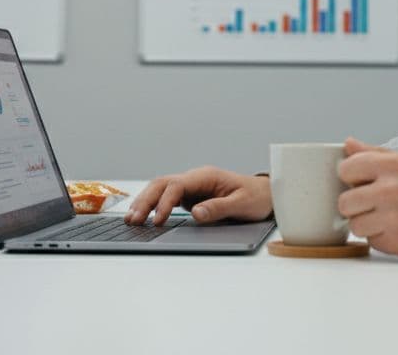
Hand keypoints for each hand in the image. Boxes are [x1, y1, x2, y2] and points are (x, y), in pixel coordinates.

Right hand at [124, 166, 272, 226]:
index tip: (158, 220)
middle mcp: (195, 178)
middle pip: (162, 184)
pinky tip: (143, 216)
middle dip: (146, 201)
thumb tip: (196, 214)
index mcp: (206, 176)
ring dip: (145, 202)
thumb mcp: (242, 204)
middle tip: (134, 220)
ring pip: (161, 189)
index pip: (177, 186)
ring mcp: (191, 186)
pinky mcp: (190, 196)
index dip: (165, 203)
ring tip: (131, 220)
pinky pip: (166, 197)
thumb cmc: (256, 197)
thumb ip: (219, 208)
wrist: (265, 194)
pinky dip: (153, 206)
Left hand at [337, 137, 397, 258]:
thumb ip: (375, 153)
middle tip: (371, 203)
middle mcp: (390, 191)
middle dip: (355, 204)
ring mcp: (394, 219)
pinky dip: (381, 237)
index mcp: (392, 166)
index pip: (345, 170)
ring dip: (366, 223)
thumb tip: (348, 144)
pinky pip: (372, 242)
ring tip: (386, 217)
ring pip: (355, 225)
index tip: (360, 181)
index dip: (350, 177)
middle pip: (344, 202)